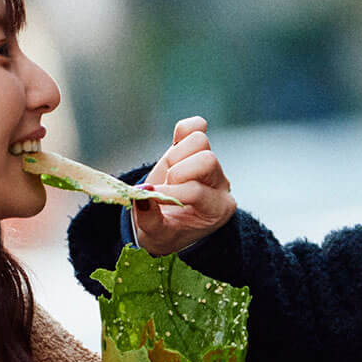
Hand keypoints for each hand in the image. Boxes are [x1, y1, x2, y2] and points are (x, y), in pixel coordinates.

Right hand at [130, 116, 235, 255]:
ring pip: (200, 141)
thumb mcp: (156, 236)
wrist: (170, 224)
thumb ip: (149, 219)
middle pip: (207, 160)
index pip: (196, 191)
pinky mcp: (197, 149)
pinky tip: (173, 146)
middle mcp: (220, 185)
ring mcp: (211, 164)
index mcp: (217, 210)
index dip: (170, 193)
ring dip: (176, 155)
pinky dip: (182, 130)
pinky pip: (196, 126)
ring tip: (168, 173)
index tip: (152, 197)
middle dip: (177, 171)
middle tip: (165, 185)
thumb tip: (141, 194)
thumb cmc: (166, 233)